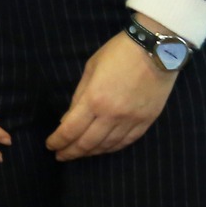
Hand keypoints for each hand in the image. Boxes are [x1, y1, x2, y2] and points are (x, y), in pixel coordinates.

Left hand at [45, 15, 178, 160]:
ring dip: (91, 153)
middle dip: (71, 152)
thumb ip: (79, 96)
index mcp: (94, 99)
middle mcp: (112, 115)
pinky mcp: (146, 122)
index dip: (58, 141)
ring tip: (79, 154)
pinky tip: (103, 149)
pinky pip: (126, 142)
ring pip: (107, 146)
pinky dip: (112, 148)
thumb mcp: (90, 69)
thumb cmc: (118, 53)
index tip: (50, 146)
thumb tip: (67, 120)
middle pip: (87, 142)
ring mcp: (131, 121)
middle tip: (60, 156)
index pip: (71, 129)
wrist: (155, 50)